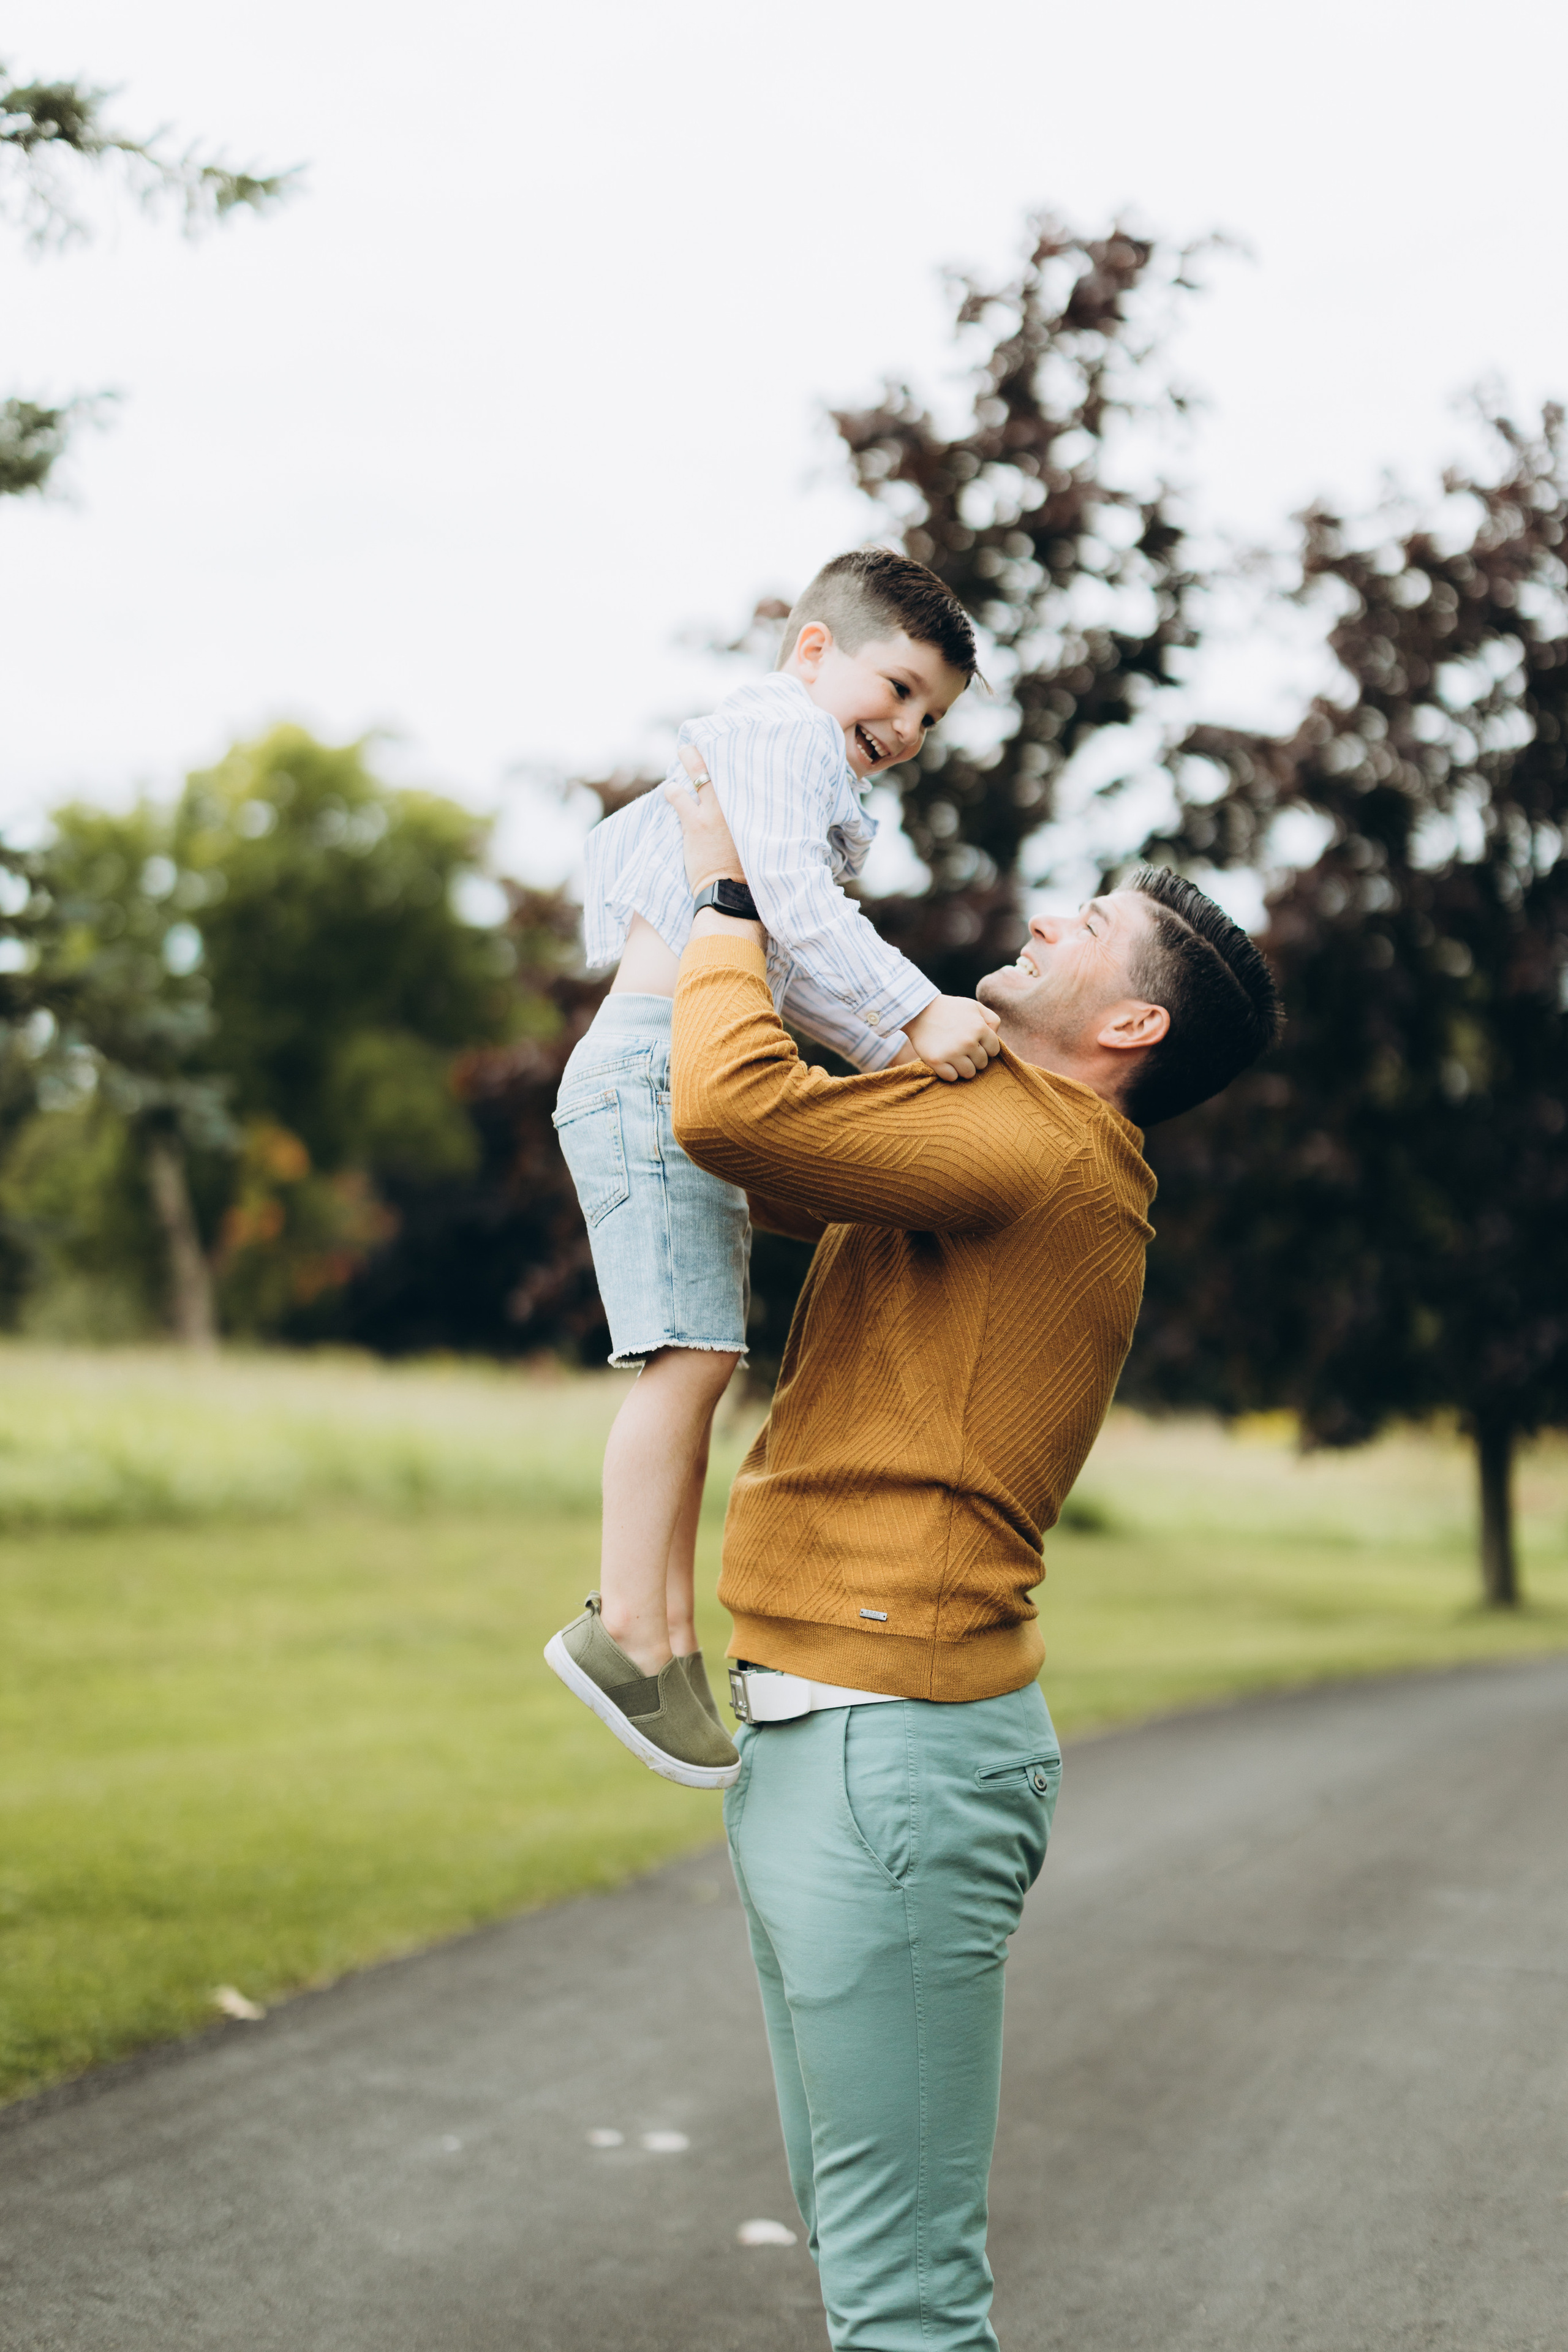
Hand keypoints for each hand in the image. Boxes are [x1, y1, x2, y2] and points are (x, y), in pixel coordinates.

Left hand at [663, 745, 745, 893]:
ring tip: (683, 753)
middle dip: (708, 749)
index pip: (744, 775)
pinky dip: (672, 791)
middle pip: (721, 767)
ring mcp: (715, 812)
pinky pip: (678, 796)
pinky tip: (670, 790)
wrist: (732, 893)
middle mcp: (736, 805)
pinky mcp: (695, 823)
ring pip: (698, 775)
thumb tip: (747, 810)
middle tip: (698, 740)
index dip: (734, 760)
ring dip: (688, 762)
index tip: (728, 748)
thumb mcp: (756, 842)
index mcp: (753, 809)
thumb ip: (752, 822)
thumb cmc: (747, 873)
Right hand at [901, 995, 1002, 1082]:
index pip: (994, 1051)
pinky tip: (945, 1061)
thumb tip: (996, 1037)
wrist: (919, 1011)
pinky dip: (949, 1072)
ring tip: (955, 1056)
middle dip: (974, 1058)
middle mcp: (968, 1042)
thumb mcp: (974, 1006)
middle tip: (962, 1049)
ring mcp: (952, 1053)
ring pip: (969, 1074)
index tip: (975, 1043)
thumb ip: (992, 1019)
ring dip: (963, 1067)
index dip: (985, 1048)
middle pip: (982, 1064)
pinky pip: (951, 1077)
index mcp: (980, 1028)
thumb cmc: (950, 1009)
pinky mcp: (936, 1061)